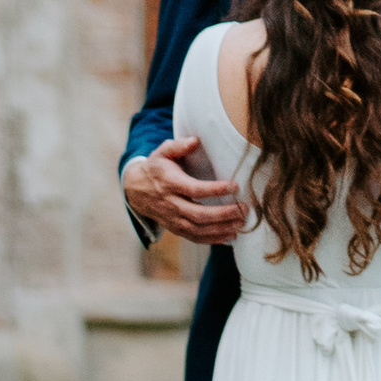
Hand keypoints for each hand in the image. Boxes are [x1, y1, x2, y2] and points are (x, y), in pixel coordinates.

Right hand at [123, 133, 247, 245]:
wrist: (136, 189)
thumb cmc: (156, 168)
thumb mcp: (163, 152)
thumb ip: (179, 145)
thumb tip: (195, 140)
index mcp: (170, 183)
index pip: (194, 189)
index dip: (215, 190)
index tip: (235, 186)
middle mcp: (171, 204)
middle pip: (198, 214)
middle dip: (224, 214)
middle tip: (244, 209)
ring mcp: (172, 219)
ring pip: (198, 229)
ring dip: (221, 229)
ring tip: (242, 224)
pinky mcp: (175, 229)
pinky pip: (194, 238)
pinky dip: (213, 240)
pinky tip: (230, 237)